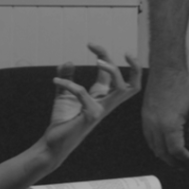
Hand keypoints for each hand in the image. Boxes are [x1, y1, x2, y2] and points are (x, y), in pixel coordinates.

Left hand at [40, 44, 140, 164]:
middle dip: (135, 67)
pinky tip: (56, 80)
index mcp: (102, 97)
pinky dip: (70, 84)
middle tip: (125, 52)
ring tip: (96, 60)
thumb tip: (69, 61)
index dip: (105, 55)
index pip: (112, 74)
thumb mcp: (64, 95)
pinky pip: (84, 93)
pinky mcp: (90, 116)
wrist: (52, 144)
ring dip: (113, 70)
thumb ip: (66, 77)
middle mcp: (106, 104)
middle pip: (134, 85)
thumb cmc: (62, 122)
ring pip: (123, 88)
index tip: (91, 44)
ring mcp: (100, 110)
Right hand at [141, 66, 188, 163]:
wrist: (165, 70)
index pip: (175, 150)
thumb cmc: (182, 87)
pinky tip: (162, 145)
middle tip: (182, 165)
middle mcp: (155, 127)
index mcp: (169, 126)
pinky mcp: (144, 117)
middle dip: (172, 161)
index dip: (184, 157)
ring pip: (153, 146)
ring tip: (173, 159)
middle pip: (162, 152)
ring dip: (163, 155)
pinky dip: (155, 145)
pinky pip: (148, 137)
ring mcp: (147, 122)